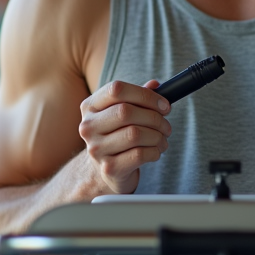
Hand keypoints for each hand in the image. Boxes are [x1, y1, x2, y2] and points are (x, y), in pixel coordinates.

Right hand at [78, 79, 171, 194]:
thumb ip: (137, 96)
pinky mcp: (109, 168)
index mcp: (90, 106)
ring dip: (157, 136)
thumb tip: (155, 85)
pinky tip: (156, 151)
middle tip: (166, 125)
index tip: (164, 105)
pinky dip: (155, 151)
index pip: (116, 89)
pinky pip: (139, 154)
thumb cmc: (118, 135)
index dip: (145, 95)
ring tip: (162, 139)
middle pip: (126, 112)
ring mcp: (96, 149)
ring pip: (135, 134)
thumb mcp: (123, 112)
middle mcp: (88, 126)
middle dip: (155, 118)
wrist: (107, 169)